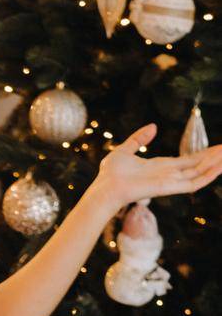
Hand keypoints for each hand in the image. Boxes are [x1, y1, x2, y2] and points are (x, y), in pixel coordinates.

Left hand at [94, 122, 221, 211]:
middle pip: (197, 166)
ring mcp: (170, 182)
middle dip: (213, 158)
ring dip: (215, 165)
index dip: (203, 155)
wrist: (104, 188)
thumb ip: (139, 138)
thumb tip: (153, 126)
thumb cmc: (110, 174)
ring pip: (199, 173)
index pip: (188, 161)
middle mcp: (168, 175)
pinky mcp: (169, 188)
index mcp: (161, 167)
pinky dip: (207, 176)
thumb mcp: (125, 149)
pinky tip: (219, 167)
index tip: (217, 148)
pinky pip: (193, 184)